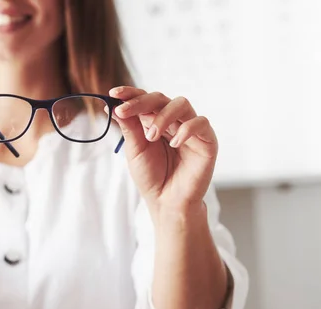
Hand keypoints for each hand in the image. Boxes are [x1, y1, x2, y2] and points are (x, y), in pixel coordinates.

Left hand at [109, 86, 216, 212]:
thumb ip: (128, 127)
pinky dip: (187, 129)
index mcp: (154, 121)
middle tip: (124, 111)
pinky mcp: (207, 141)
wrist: (167, 202)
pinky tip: (174, 144)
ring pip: (181, 104)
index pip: (144, 99)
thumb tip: (113, 105)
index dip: (130, 93)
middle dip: (140, 102)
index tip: (113, 94)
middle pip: (160, 98)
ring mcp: (191, 129)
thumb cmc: (151, 177)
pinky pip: (201, 123)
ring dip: (163, 116)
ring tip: (151, 136)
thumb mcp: (135, 150)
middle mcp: (173, 121)